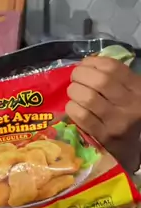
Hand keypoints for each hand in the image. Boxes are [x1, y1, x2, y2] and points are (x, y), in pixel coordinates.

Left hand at [66, 55, 140, 172]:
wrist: (138, 145)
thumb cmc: (132, 114)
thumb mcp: (133, 92)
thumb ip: (116, 78)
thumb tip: (87, 64)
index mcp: (138, 89)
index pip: (112, 68)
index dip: (93, 62)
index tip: (85, 64)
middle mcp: (130, 104)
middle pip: (99, 81)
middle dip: (80, 75)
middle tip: (75, 78)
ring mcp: (117, 122)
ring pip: (88, 98)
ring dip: (74, 91)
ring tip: (74, 92)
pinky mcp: (105, 137)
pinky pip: (82, 117)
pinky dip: (72, 108)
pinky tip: (73, 107)